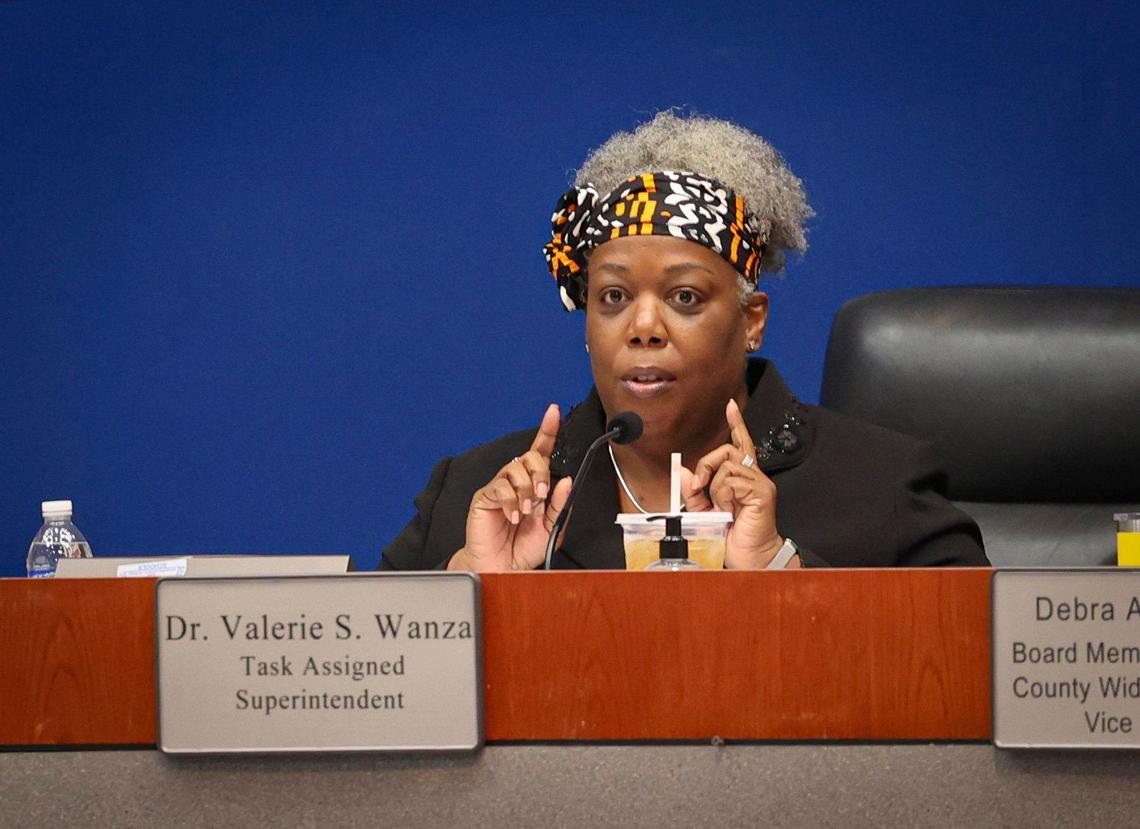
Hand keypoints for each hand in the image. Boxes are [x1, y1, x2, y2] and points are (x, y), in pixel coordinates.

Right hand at [450, 404, 572, 571]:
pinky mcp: (484, 496)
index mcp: (535, 484)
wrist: (503, 567)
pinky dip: (510, 502)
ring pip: (515, 469)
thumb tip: (566, 481)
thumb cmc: (524, 547)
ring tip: (527, 512)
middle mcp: (517, 481)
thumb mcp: (552, 528)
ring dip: (527, 491)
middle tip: (542, 496)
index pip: (542, 451)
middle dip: (541, 473)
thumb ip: (560, 505)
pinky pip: (499, 487)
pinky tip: (512, 516)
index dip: (548, 430)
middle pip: (531, 456)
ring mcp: (499, 487)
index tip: (554, 411)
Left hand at [681, 399, 786, 568]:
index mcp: (743, 478)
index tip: (729, 406)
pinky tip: (730, 510)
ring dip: (715, 487)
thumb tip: (682, 472)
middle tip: (701, 487)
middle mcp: (754, 476)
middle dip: (707, 464)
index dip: (736, 424)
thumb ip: (694, 491)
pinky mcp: (762, 492)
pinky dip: (723, 496)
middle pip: (728, 449)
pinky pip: (732, 481)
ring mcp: (760, 483)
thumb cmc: (731, 536)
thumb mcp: (704, 511)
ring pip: (727, 466)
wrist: (748, 557)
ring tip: (722, 508)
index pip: (741, 444)